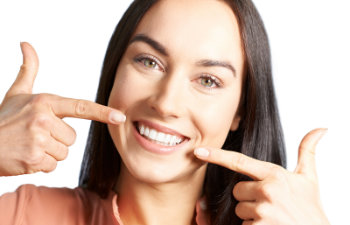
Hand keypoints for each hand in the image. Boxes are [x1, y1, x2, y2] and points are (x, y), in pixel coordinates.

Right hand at [0, 42, 124, 175]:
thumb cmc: (3, 119)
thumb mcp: (16, 93)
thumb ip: (28, 70)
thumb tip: (26, 44)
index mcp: (44, 102)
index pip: (80, 107)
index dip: (102, 112)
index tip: (120, 117)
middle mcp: (43, 119)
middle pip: (72, 138)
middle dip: (57, 140)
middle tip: (36, 136)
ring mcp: (38, 140)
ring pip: (63, 153)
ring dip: (49, 153)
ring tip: (30, 146)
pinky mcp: (33, 159)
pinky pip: (52, 166)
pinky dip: (41, 165)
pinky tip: (26, 157)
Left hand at [194, 128, 330, 224]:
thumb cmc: (310, 208)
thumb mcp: (309, 179)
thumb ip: (307, 151)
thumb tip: (320, 129)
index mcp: (275, 175)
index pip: (239, 161)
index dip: (216, 156)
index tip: (199, 151)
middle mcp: (267, 190)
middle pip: (237, 191)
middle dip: (248, 197)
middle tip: (269, 203)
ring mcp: (263, 210)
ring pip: (240, 209)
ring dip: (251, 214)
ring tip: (271, 216)